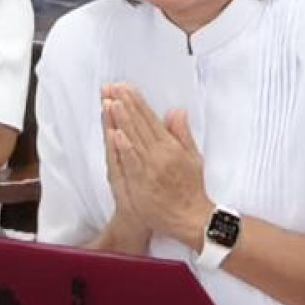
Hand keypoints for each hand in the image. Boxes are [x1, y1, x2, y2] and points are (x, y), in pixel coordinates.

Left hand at [103, 84, 212, 247]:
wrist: (190, 218)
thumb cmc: (191, 189)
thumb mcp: (192, 157)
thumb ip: (182, 134)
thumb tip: (176, 112)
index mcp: (171, 147)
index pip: (150, 119)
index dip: (137, 102)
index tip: (126, 88)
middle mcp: (160, 155)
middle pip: (139, 125)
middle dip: (125, 104)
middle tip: (113, 87)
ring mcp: (150, 168)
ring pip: (133, 140)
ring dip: (121, 120)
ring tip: (111, 102)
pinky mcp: (142, 183)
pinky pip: (131, 162)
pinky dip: (123, 148)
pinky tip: (115, 134)